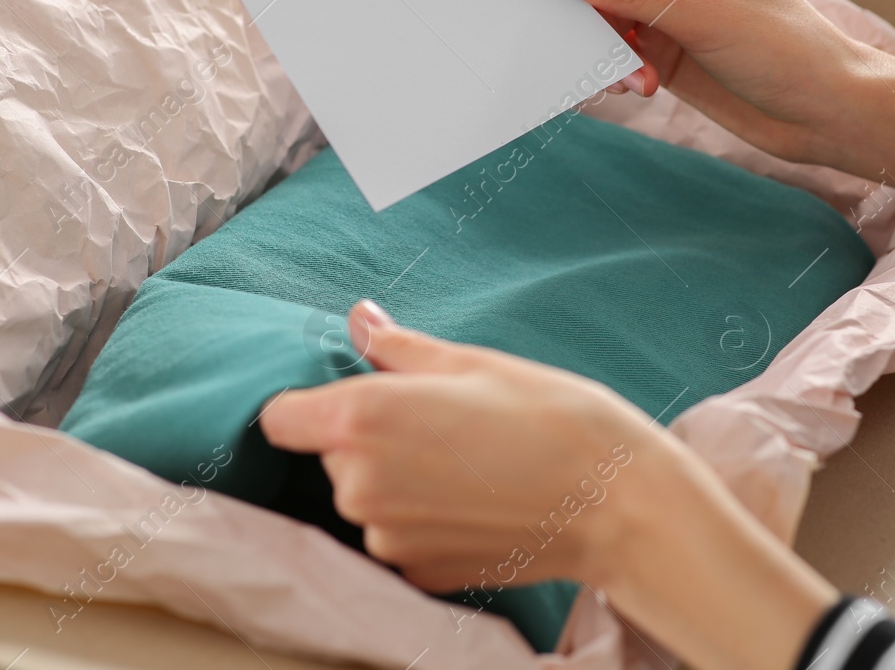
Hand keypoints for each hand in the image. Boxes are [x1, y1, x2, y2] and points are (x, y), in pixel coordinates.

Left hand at [261, 300, 837, 669]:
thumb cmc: (550, 415)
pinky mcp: (418, 574)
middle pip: (330, 457)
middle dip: (368, 438)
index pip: (280, 417)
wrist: (614, 500)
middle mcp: (359, 486)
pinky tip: (477, 500)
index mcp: (362, 420)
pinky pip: (398, 535)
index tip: (350, 395)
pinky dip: (424, 519)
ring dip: (397, 481)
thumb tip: (359, 320)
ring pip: (365, 497)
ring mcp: (387, 538)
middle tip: (442, 421)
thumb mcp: (472, 361)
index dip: (309, 404)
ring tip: (469, 461)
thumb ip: (398, 346)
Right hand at [552, 0, 868, 164]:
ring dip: (603, 43)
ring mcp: (666, 3)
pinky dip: (617, 66)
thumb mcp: (702, 16)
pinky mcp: (663, 45)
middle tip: (581, 38)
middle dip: (585, 3)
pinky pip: (615, 45)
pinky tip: (640, 86)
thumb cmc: (785, 50)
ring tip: (630, 75)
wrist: (823, 114)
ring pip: (600, 9)